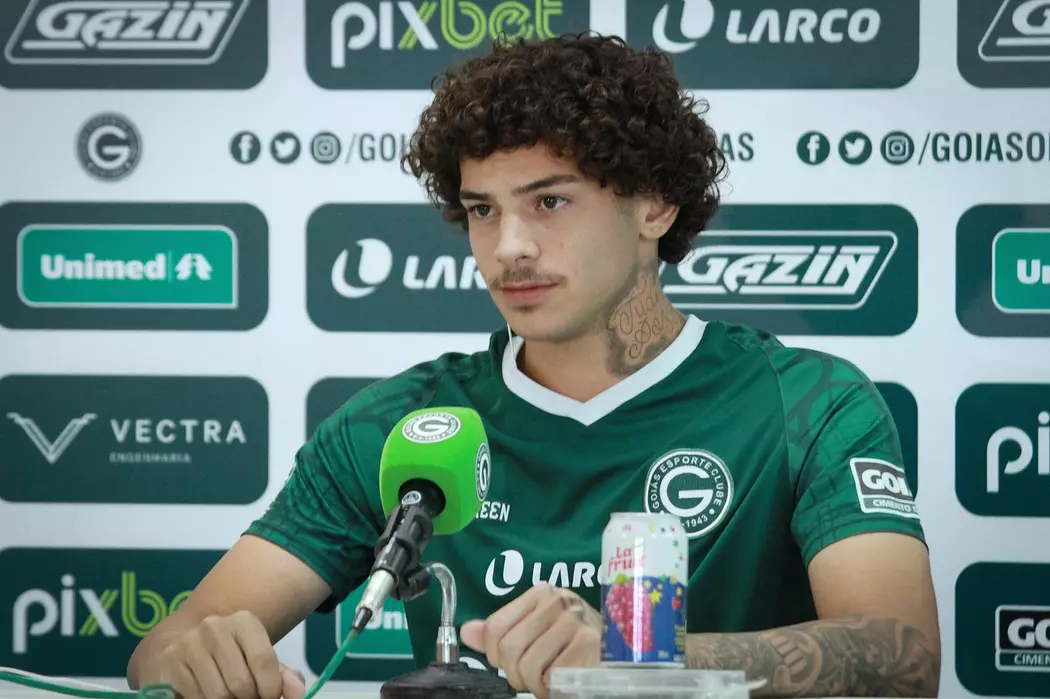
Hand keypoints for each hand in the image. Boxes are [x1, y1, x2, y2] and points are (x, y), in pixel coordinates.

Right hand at [156, 610, 306, 698]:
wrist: (181, 646)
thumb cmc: (229, 656)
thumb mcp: (257, 658)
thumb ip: (282, 675)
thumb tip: (298, 693)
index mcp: (243, 621)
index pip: (264, 661)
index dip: (271, 689)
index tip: (270, 697)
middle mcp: (214, 627)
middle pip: (241, 683)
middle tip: (247, 698)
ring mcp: (188, 645)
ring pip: (218, 696)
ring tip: (229, 697)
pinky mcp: (168, 666)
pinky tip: (207, 695)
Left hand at [459, 584, 601, 698]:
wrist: (620, 654)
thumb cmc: (574, 644)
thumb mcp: (537, 630)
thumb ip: (503, 632)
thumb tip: (467, 632)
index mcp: (540, 594)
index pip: (495, 627)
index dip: (494, 656)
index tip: (508, 665)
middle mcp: (557, 601)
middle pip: (509, 650)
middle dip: (516, 675)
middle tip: (532, 680)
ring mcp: (575, 621)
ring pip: (528, 667)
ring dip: (536, 685)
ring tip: (550, 680)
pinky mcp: (589, 644)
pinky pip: (553, 676)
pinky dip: (554, 687)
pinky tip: (565, 681)